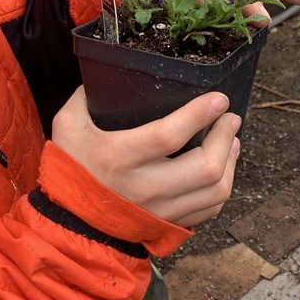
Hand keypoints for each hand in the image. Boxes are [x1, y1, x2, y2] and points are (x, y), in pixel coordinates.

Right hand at [52, 87, 239, 226]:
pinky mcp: (170, 222)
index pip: (170, 135)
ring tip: (231, 140)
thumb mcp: (67, 126)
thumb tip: (101, 77)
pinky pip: (209, 208)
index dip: (199, 114)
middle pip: (204, 166)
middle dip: (225, 137)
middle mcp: (146, 186)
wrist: (71, 220)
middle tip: (230, 117)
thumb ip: (83, 98)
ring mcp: (161, 209)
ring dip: (230, 161)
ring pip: (215, 189)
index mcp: (121, 156)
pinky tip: (223, 167)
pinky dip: (222, 186)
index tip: (219, 99)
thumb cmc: (71, 168)